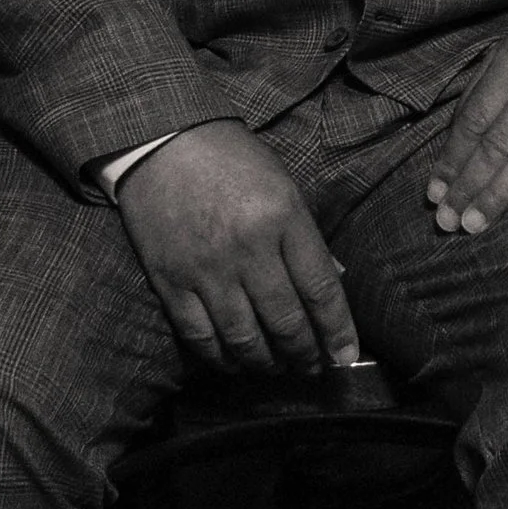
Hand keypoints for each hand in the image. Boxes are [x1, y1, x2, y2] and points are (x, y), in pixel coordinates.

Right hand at [117, 123, 360, 376]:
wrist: (161, 140)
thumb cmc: (231, 159)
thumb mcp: (283, 186)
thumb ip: (306, 237)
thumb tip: (333, 282)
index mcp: (282, 217)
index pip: (320, 289)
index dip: (337, 331)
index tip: (345, 358)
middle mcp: (247, 248)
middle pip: (285, 322)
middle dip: (305, 354)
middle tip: (313, 367)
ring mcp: (205, 268)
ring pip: (244, 339)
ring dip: (266, 364)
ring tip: (279, 368)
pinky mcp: (169, 281)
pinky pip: (199, 337)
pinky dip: (221, 359)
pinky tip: (235, 363)